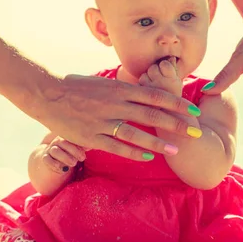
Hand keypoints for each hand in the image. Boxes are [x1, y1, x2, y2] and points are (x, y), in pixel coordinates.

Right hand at [34, 73, 200, 160]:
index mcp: (121, 88)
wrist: (47, 92)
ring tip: (175, 150)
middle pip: (153, 115)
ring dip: (158, 143)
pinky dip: (133, 153)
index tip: (194, 111)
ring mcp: (103, 120)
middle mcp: (115, 103)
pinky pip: (116, 146)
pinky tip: (148, 158)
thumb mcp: (105, 83)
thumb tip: (146, 94)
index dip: (178, 103)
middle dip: (177, 124)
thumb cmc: (78, 87)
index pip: (156, 95)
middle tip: (196, 133)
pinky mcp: (91, 136)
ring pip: (136, 134)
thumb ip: (126, 90)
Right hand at [41, 136, 86, 172]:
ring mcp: (49, 149)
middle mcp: (56, 142)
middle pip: (62, 142)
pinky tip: (63, 169)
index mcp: (65, 137)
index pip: (70, 137)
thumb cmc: (71, 153)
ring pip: (54, 150)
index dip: (78, 146)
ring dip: (65, 157)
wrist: (56, 160)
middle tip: (82, 159)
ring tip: (73, 164)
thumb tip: (90, 145)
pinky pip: (46, 159)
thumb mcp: (78, 149)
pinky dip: (54, 164)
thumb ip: (83, 146)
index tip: (84, 155)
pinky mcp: (45, 158)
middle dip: (73, 151)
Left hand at [138, 58, 182, 96]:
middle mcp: (161, 86)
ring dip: (148, 79)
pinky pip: (138, 85)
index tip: (167, 71)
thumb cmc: (174, 99)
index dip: (165, 65)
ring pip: (144, 76)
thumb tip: (169, 57)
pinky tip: (148, 94)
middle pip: (153, 68)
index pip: (165, 64)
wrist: (169, 120)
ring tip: (155, 88)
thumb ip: (173, 69)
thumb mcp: (177, 83)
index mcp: (173, 82)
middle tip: (160, 80)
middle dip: (155, 71)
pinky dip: (142, 87)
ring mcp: (149, 92)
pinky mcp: (140, 98)